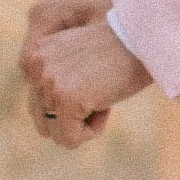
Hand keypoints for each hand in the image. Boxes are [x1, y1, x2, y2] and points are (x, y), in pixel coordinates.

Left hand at [20, 0, 148, 146]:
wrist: (144, 40)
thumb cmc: (119, 51)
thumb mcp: (77, 58)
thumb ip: (57, 79)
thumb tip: (45, 125)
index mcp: (36, 53)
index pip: (38, 101)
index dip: (67, 104)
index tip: (92, 82)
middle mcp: (35, 66)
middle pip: (43, 118)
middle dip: (72, 117)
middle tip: (99, 94)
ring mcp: (49, 83)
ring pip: (56, 132)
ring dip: (83, 123)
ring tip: (103, 98)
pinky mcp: (66, 99)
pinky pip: (70, 138)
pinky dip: (91, 132)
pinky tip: (105, 108)